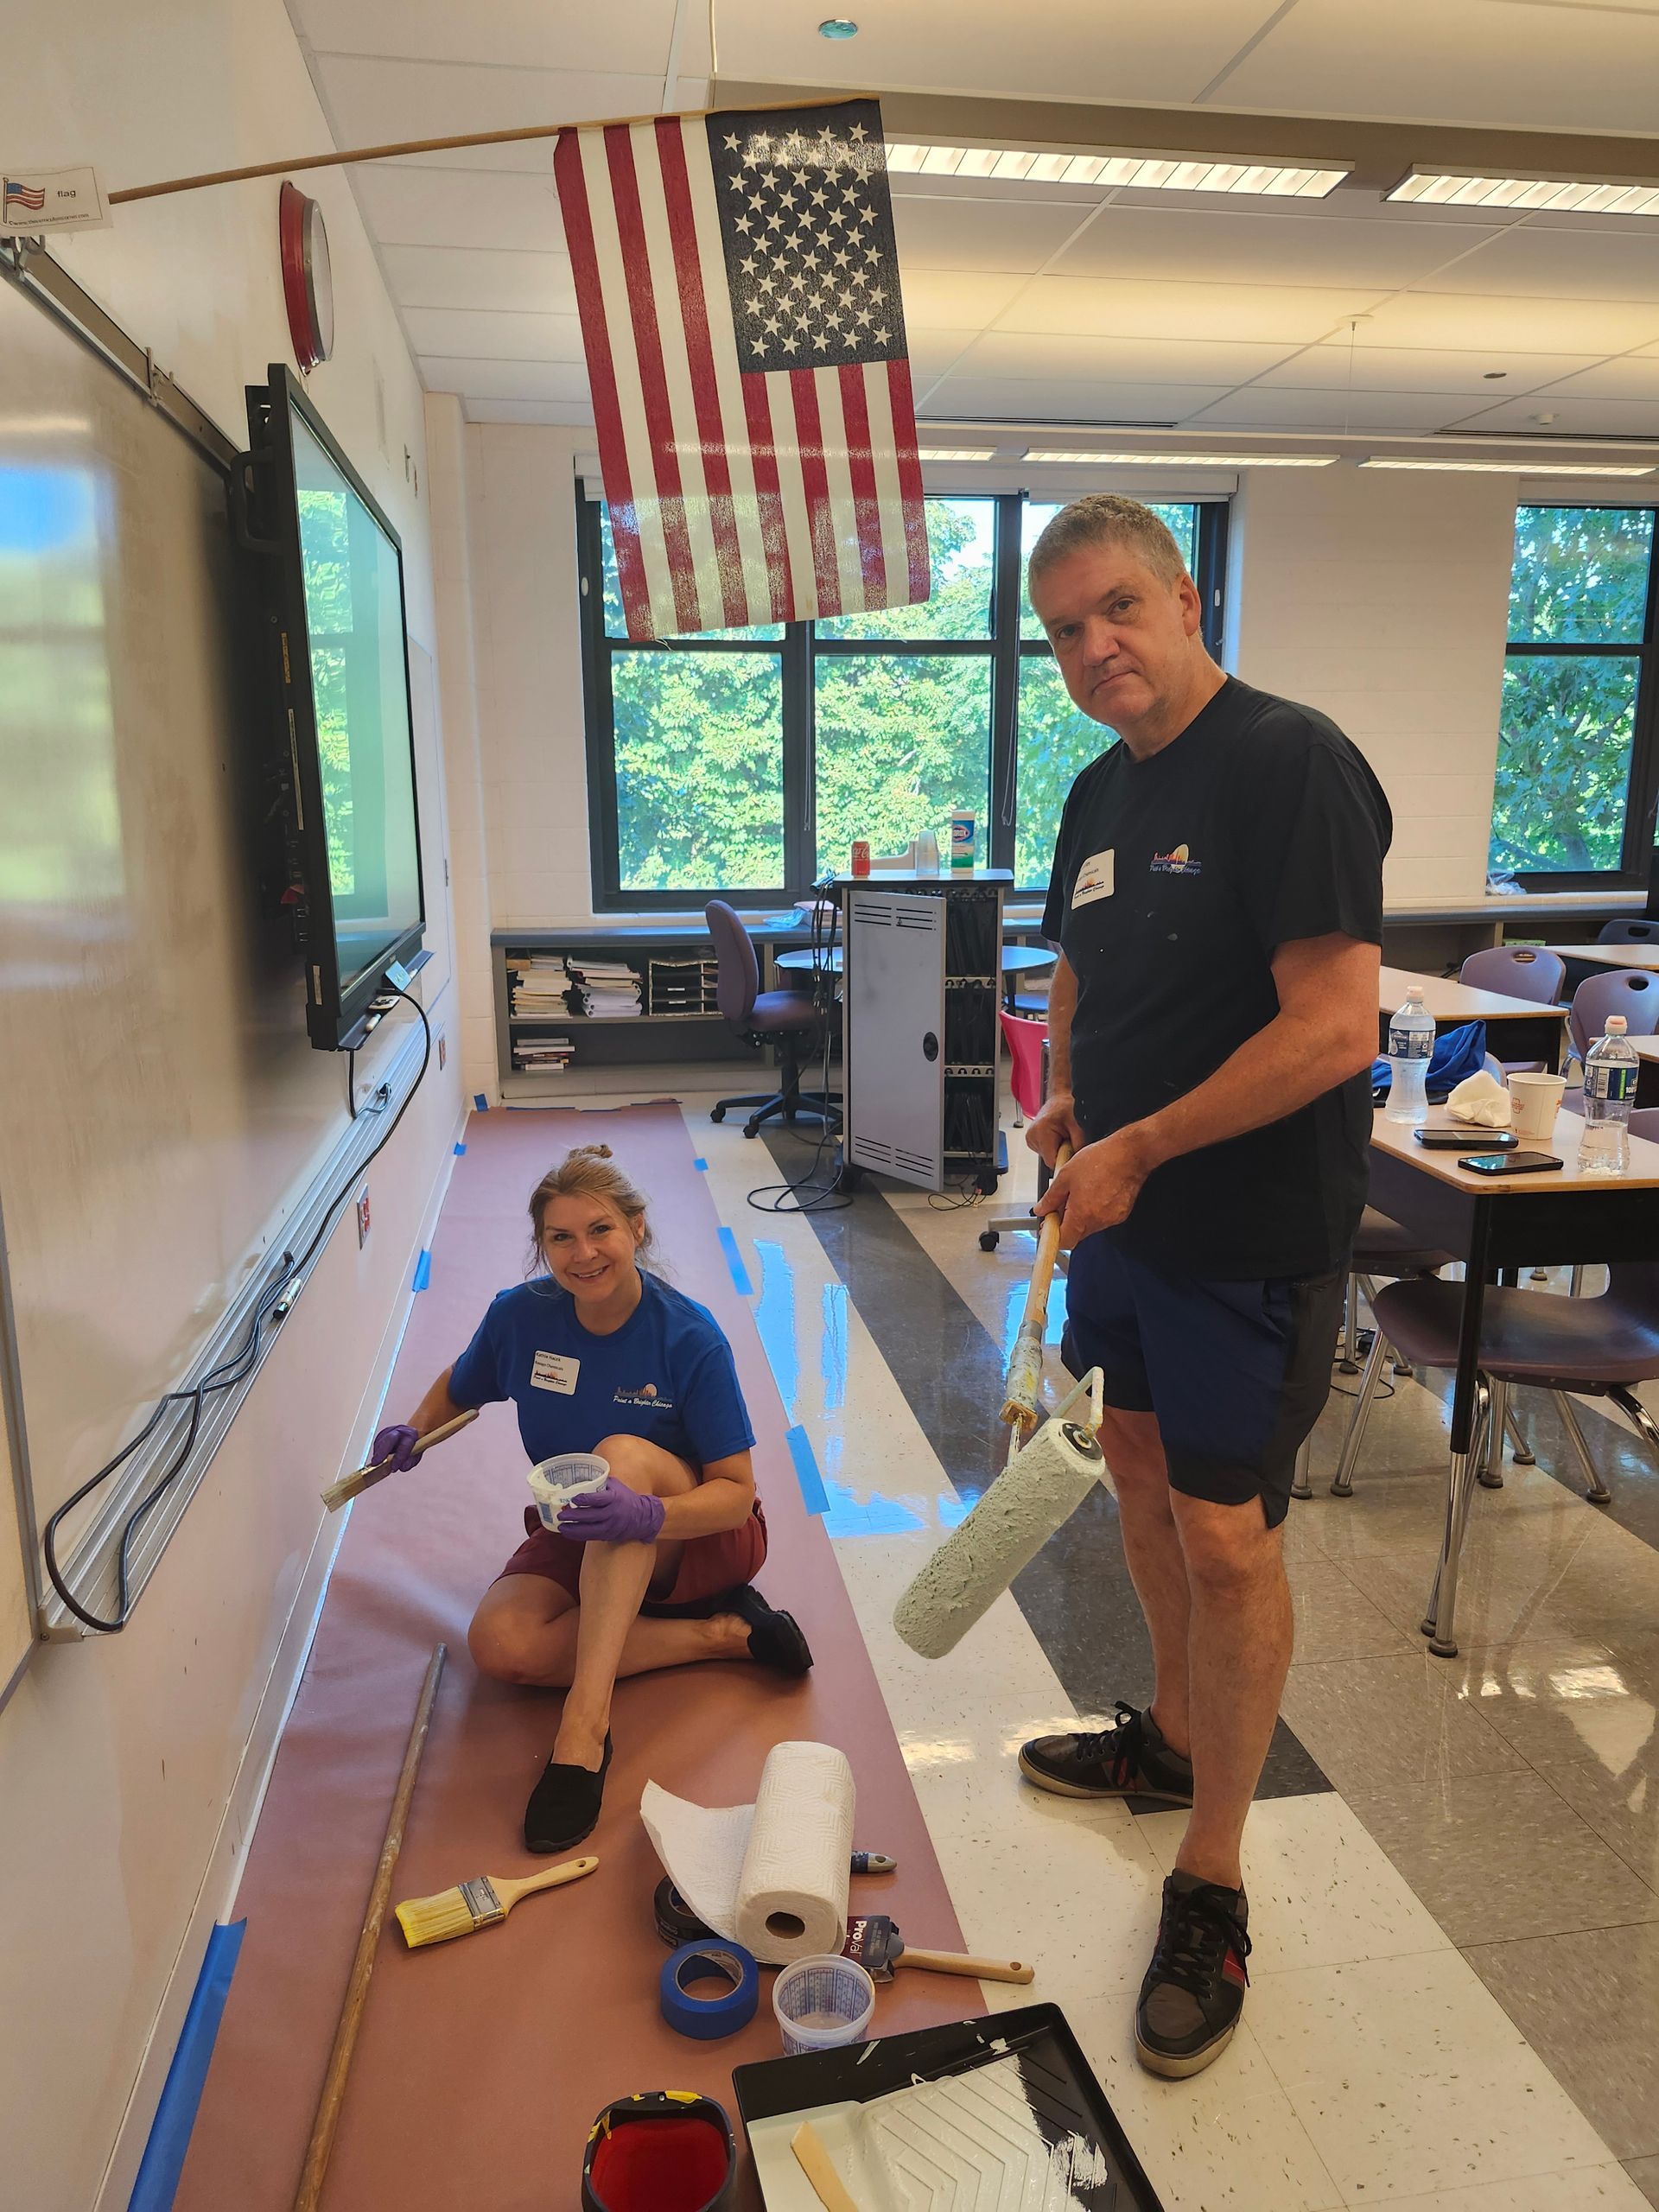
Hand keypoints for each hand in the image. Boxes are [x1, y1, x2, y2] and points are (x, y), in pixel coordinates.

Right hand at [371, 1423, 420, 1472]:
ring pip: (381, 1440)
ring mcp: (390, 1430)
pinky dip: (376, 1451)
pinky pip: (377, 1442)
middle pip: (390, 1438)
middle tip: (376, 1463)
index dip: (399, 1458)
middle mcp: (401, 1430)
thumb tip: (402, 1467)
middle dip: (382, 1452)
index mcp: (412, 1434)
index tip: (394, 1467)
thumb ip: (409, 1463)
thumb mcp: (415, 1457)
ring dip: (378, 1453)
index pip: (404, 1445)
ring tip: (377, 1462)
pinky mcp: (382, 1433)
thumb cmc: (412, 1449)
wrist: (410, 1439)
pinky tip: (378, 1457)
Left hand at [557, 1474, 665, 1545]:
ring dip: (573, 1529)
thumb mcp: (616, 1485)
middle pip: (589, 1516)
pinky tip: (568, 1533)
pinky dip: (578, 1535)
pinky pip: (591, 1537)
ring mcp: (610, 1526)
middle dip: (573, 1516)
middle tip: (560, 1514)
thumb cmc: (626, 1497)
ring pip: (589, 1529)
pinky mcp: (608, 1535)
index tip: (573, 1499)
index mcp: (613, 1498)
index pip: (597, 1499)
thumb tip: (581, 1477)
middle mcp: (612, 1513)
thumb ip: (600, 1482)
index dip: (584, 1500)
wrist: (643, 1517)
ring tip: (561, 1527)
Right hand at [1025, 1092, 1084, 1168]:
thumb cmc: (1067, 1106)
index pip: (1052, 1161)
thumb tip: (1078, 1161)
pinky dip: (1053, 1146)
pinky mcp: (1031, 1139)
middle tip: (1069, 1139)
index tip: (1072, 1153)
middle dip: (1062, 1153)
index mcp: (1041, 1131)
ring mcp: (1030, 1138)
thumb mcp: (1078, 1125)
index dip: (1064, 1161)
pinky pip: (1044, 1151)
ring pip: (1047, 1156)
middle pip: (1049, 1159)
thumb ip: (1079, 1145)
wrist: (1059, 1098)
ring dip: (1057, 1150)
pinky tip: (1057, 1136)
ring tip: (1063, 1135)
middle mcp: (1032, 1135)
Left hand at [1034, 1127, 1158, 1246]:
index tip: (1049, 1226)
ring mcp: (1111, 1219)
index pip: (1065, 1241)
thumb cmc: (1100, 1160)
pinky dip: (1095, 1211)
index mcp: (1082, 1214)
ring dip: (1081, 1216)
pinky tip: (1095, 1194)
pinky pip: (1102, 1219)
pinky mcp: (1121, 1214)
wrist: (1129, 1154)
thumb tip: (1041, 1209)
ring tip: (1080, 1194)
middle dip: (1066, 1223)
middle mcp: (1098, 1221)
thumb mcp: (1066, 1176)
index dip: (1053, 1236)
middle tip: (1061, 1206)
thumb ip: (1051, 1197)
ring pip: (1089, 1226)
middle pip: (1077, 1234)